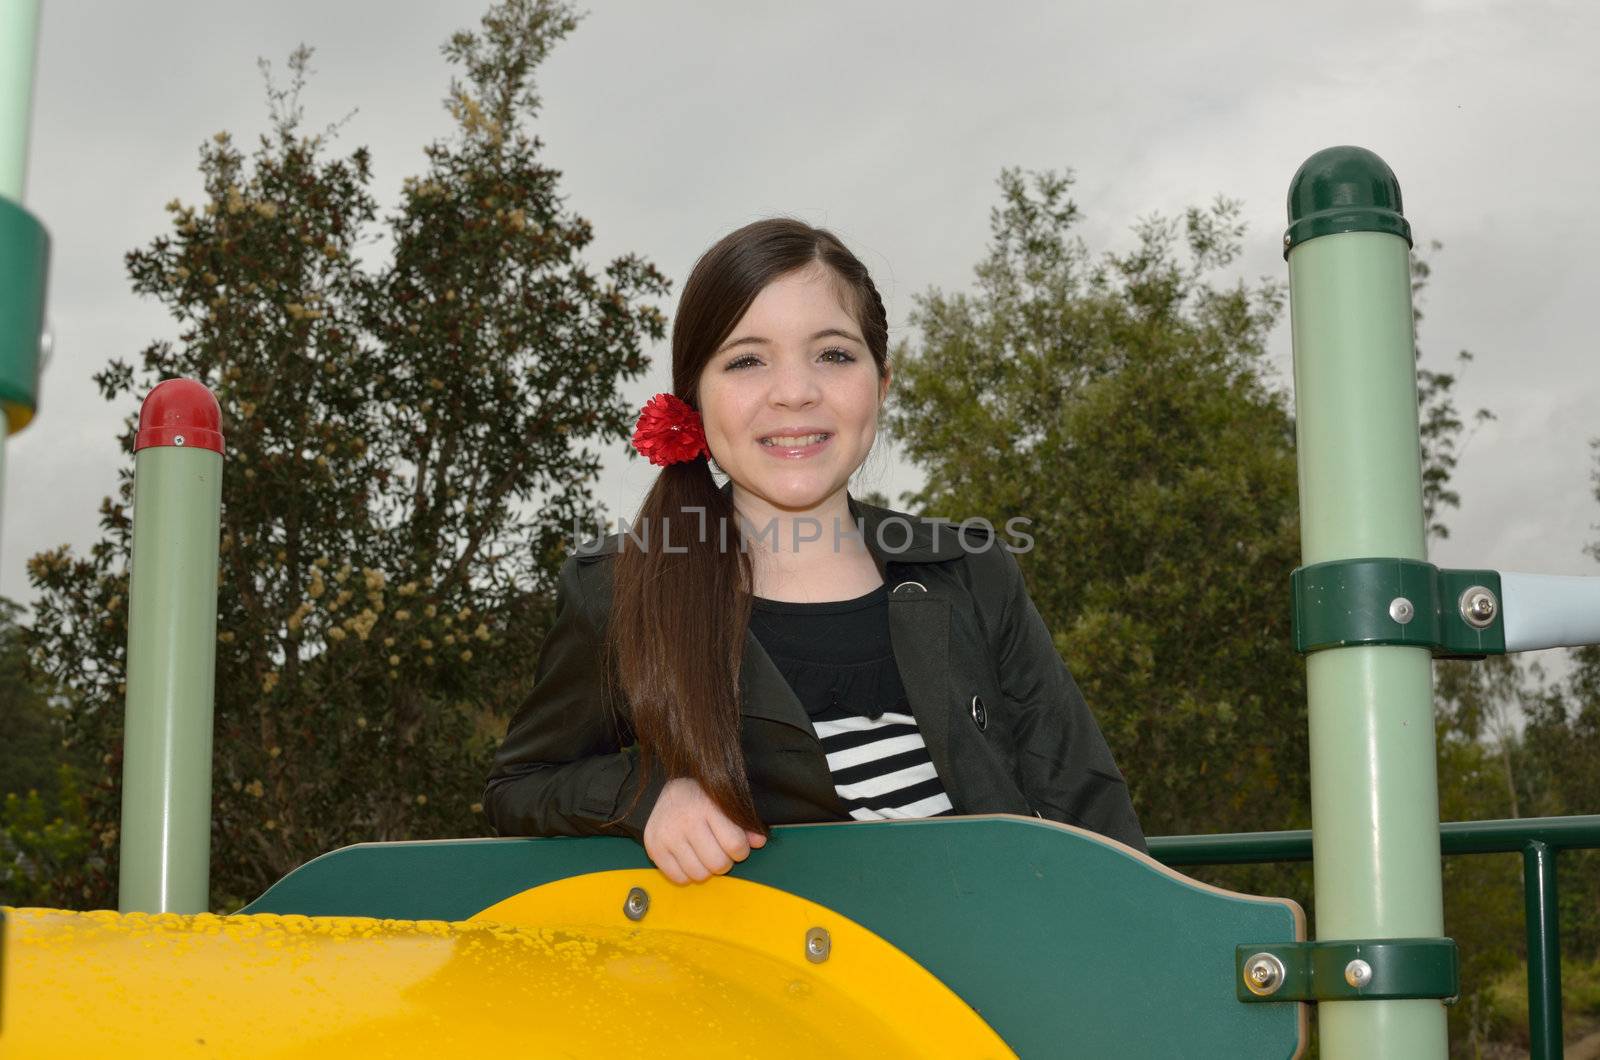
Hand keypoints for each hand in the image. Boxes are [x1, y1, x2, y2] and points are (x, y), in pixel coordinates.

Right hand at [643, 777, 767, 883]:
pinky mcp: (653, 846)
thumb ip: (745, 824)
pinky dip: (687, 874)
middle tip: (719, 851)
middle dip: (724, 862)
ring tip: (703, 855)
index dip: (741, 851)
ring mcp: (667, 834)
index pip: (735, 844)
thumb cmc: (705, 800)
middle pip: (717, 863)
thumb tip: (759, 842)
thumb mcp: (727, 805)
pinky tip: (688, 858)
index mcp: (709, 805)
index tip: (736, 845)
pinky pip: (678, 878)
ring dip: (706, 870)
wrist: (668, 791)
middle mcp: (686, 819)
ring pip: (699, 874)